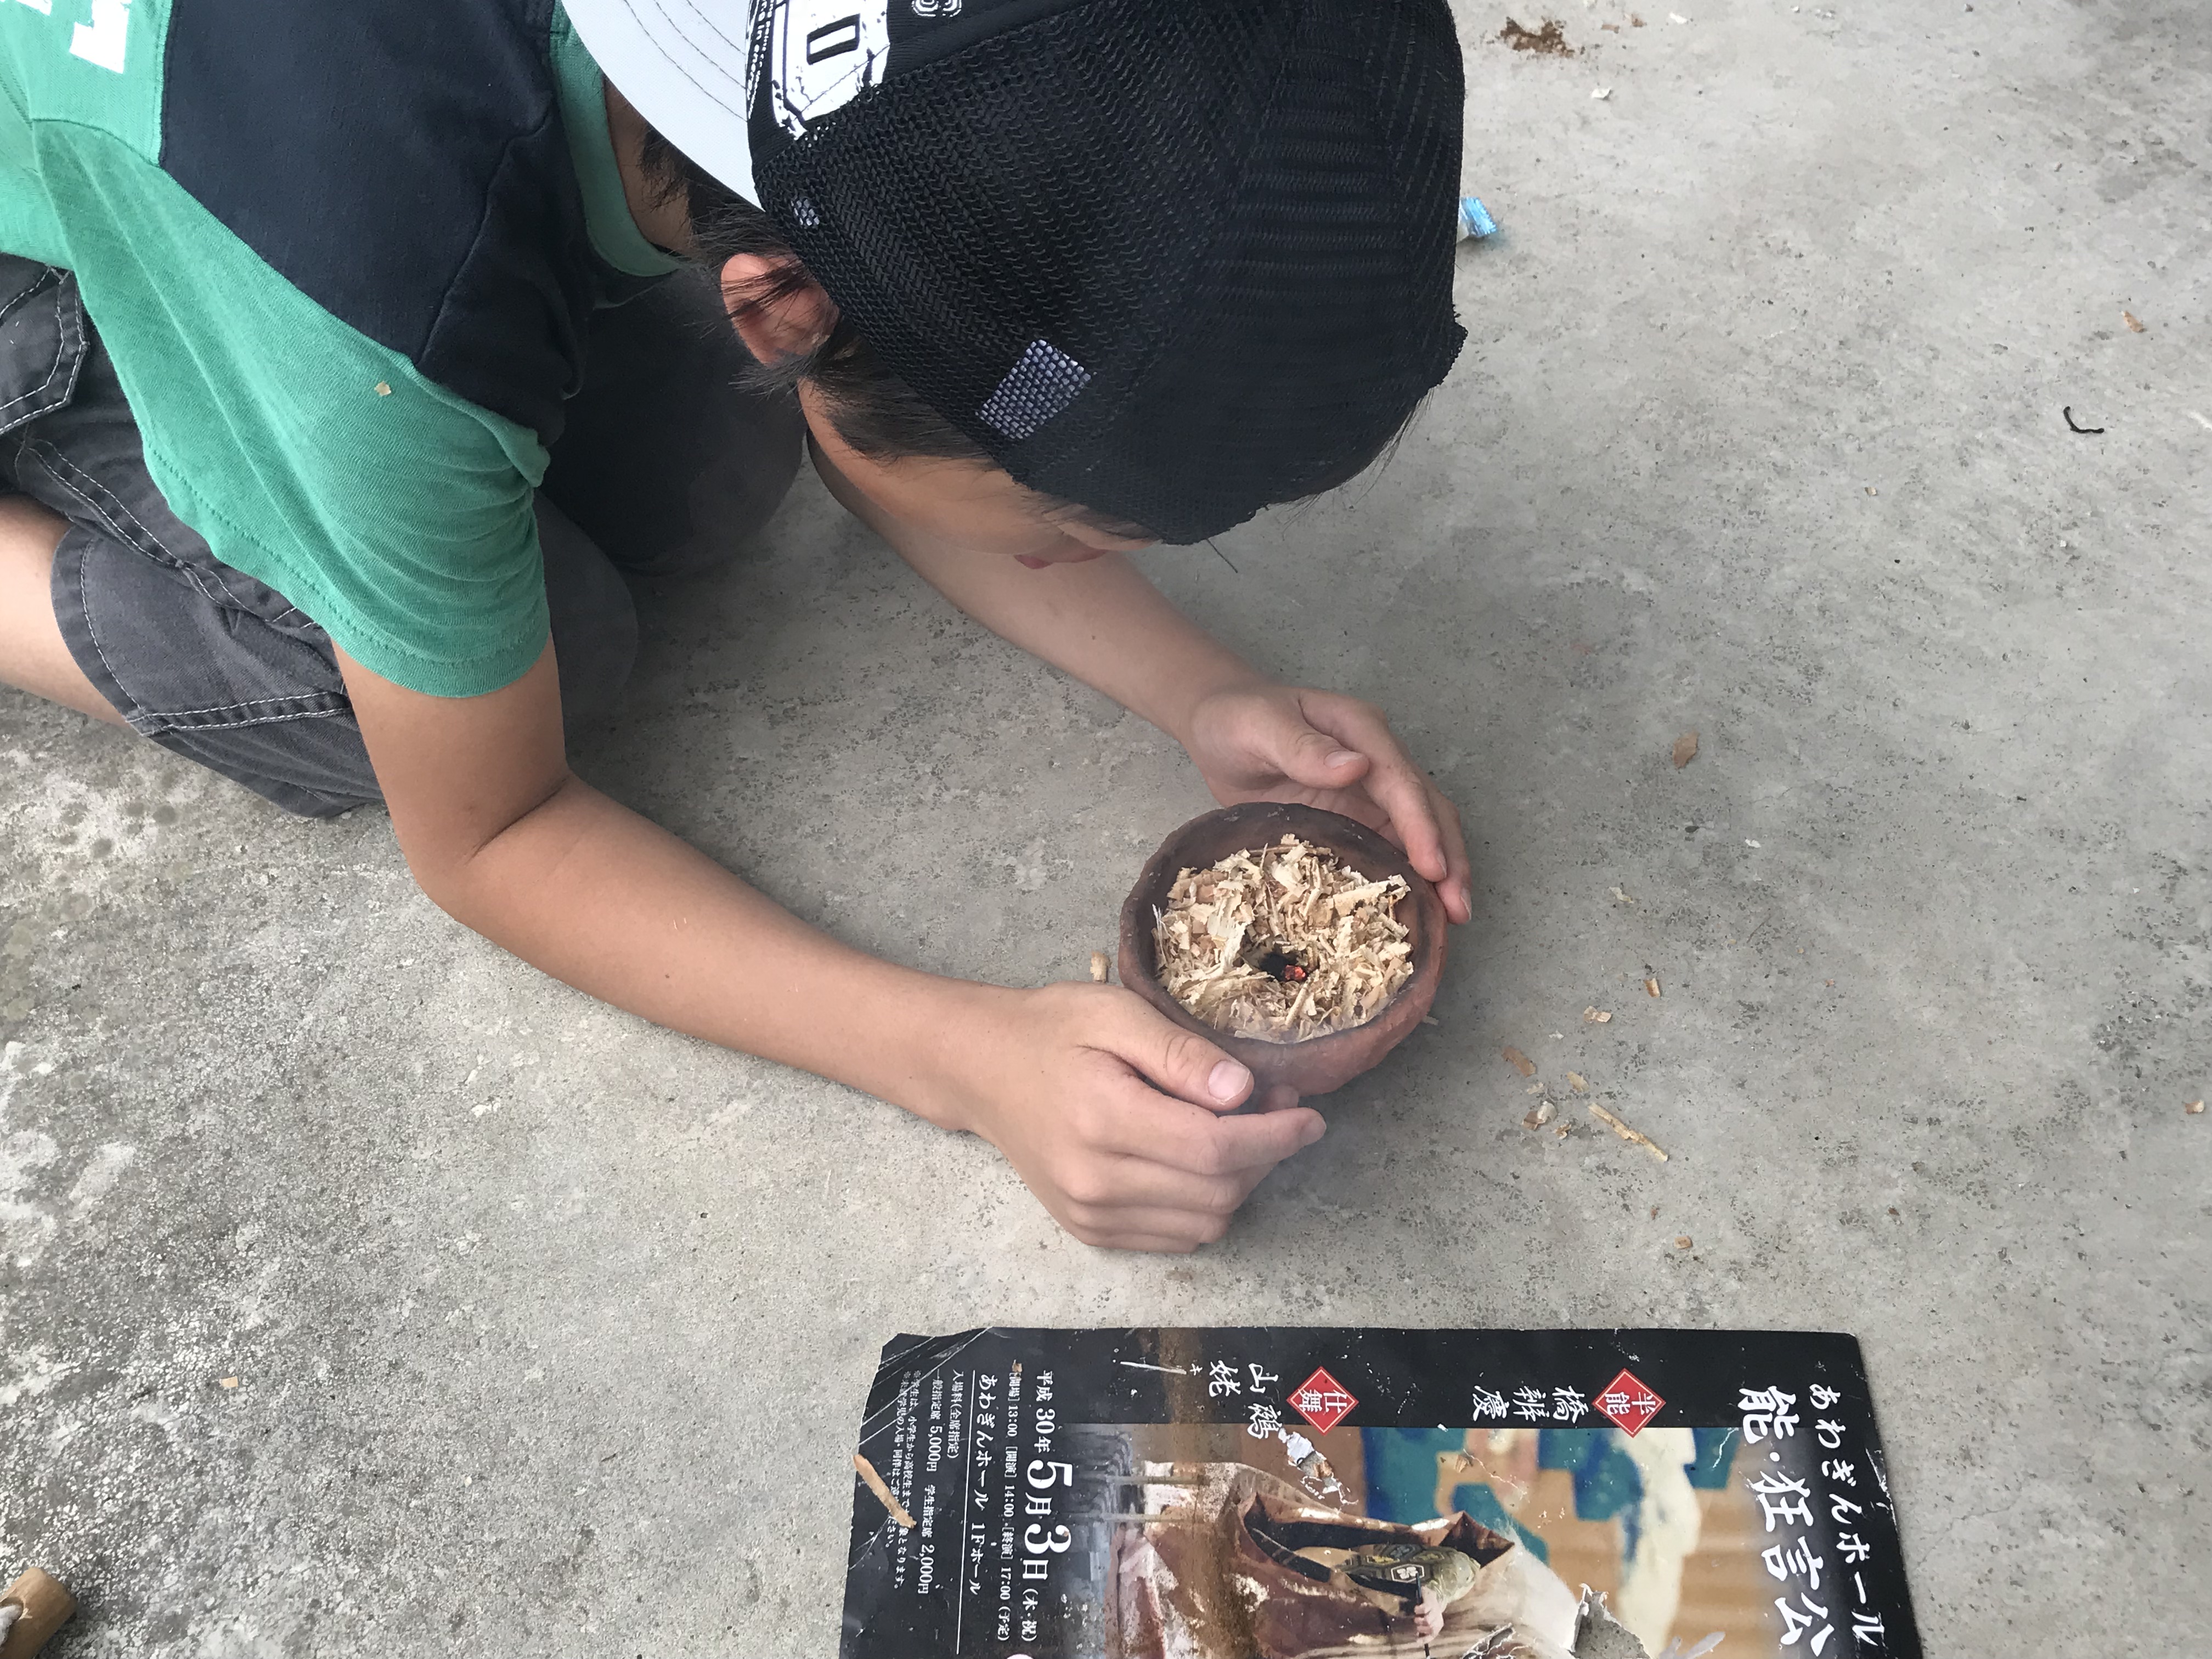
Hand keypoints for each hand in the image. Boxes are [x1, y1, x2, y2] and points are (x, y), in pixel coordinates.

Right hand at [937, 982, 1323, 1251]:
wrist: (981, 1071)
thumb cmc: (1051, 1030)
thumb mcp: (1116, 1015)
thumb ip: (1182, 1054)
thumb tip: (1245, 1092)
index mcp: (1103, 1121)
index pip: (1216, 1149)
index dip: (1275, 1136)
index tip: (1310, 1114)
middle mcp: (1096, 1182)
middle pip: (1219, 1191)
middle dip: (1266, 1154)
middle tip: (1279, 1107)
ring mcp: (1091, 1215)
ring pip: (1205, 1222)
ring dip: (1242, 1182)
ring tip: (1244, 1130)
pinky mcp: (1091, 1231)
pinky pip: (1177, 1237)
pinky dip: (1207, 1205)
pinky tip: (1205, 1161)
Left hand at [1181, 682, 1471, 922]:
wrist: (1219, 724)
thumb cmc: (1235, 719)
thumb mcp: (1259, 727)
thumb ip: (1302, 746)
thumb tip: (1356, 766)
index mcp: (1360, 731)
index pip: (1401, 782)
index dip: (1421, 826)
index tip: (1433, 868)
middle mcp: (1376, 759)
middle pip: (1427, 808)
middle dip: (1448, 856)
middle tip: (1458, 908)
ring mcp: (1369, 789)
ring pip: (1420, 831)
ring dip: (1440, 872)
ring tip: (1452, 919)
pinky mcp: (1355, 816)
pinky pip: (1390, 847)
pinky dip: (1408, 877)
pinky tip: (1416, 911)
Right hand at [1414, 1587, 1445, 1641]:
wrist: (1435, 1595)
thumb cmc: (1430, 1611)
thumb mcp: (1429, 1621)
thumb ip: (1424, 1630)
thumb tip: (1417, 1639)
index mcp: (1438, 1624)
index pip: (1432, 1634)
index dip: (1424, 1638)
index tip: (1416, 1640)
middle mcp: (1438, 1618)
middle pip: (1430, 1628)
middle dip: (1422, 1629)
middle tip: (1417, 1627)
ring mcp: (1434, 1610)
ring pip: (1427, 1620)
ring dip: (1419, 1620)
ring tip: (1416, 1619)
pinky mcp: (1430, 1602)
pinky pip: (1424, 1609)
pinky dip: (1418, 1610)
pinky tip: (1416, 1609)